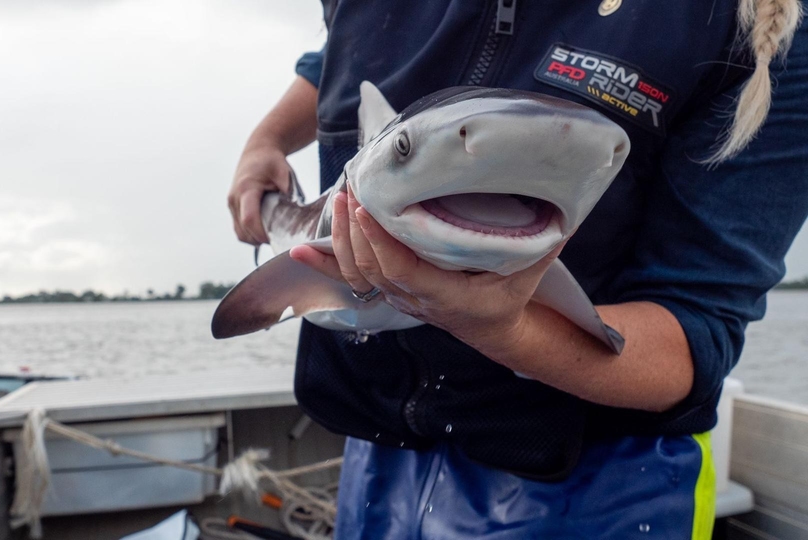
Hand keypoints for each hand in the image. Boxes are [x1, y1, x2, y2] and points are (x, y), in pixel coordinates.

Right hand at [227, 143, 293, 244]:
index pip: (249, 220)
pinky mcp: (233, 209)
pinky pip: (239, 230)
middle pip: (244, 231)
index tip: (278, 239)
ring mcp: (231, 205)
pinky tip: (264, 231)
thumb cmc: (270, 161)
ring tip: (273, 234)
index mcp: (246, 189)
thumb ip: (288, 190)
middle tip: (281, 238)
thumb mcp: (283, 171)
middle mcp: (234, 199)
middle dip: (261, 239)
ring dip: (255, 239)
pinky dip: (250, 234)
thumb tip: (293, 213)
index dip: (262, 234)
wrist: (257, 152)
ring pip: (240, 234)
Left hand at [290, 189, 565, 355]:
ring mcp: (396, 296)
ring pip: (356, 273)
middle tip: (351, 189)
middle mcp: (413, 298)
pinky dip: (321, 265)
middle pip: (371, 268)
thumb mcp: (530, 272)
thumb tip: (562, 204)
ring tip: (339, 199)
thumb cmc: (509, 297)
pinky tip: (297, 251)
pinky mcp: (387, 288)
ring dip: (340, 240)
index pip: (402, 269)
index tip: (366, 207)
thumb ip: (543, 242)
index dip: (380, 241)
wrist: (491, 328)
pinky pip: (348, 278)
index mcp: (445, 295)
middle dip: (356, 230)